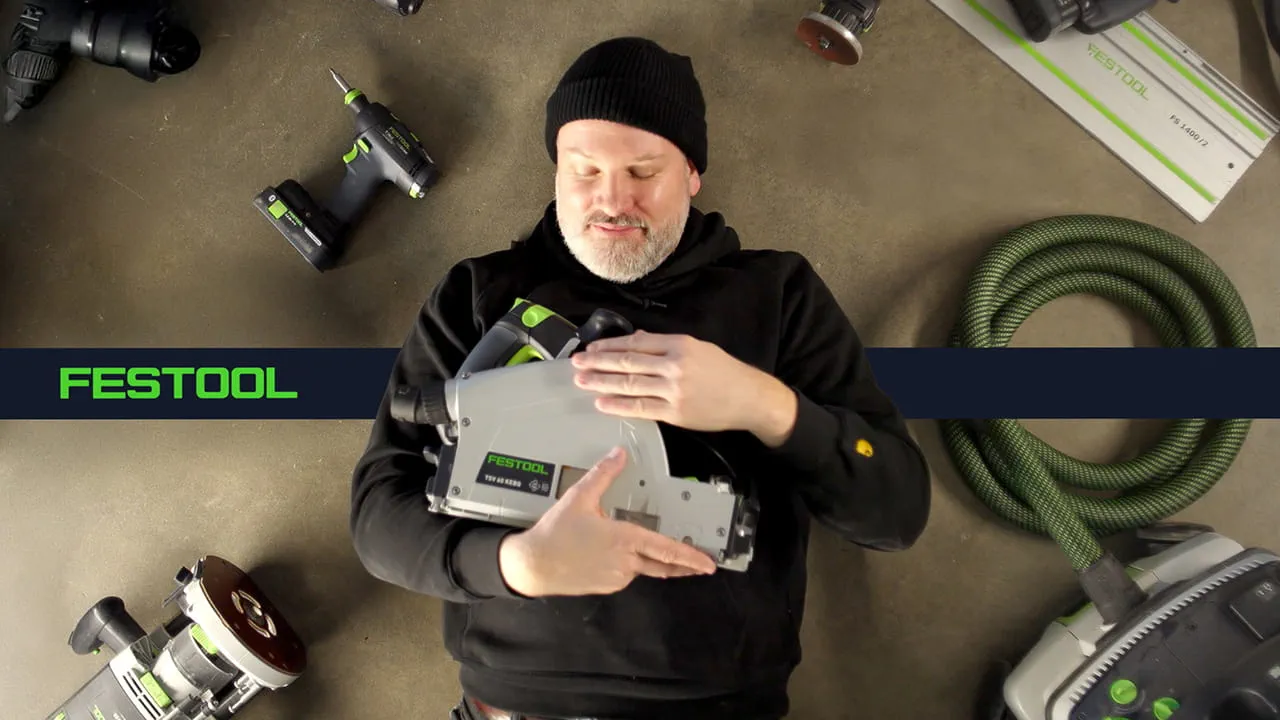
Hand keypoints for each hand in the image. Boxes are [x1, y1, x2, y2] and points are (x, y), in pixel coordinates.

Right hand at [498, 446, 716, 596]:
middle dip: (684, 566)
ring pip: (642, 569)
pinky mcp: (605, 586)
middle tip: (702, 566)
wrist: (533, 566)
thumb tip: (619, 454)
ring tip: (661, 554)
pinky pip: (625, 575)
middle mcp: (625, 563)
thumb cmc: (556, 533)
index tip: (708, 563)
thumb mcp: (579, 497)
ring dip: (653, 562)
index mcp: (625, 540)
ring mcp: (616, 578)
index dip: (690, 557)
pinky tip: (622, 557)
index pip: (667, 550)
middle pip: (662, 566)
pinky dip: (630, 566)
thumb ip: (602, 474)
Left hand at [571, 330, 798, 446]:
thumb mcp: (696, 347)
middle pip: (628, 362)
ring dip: (602, 382)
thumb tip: (634, 340)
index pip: (636, 344)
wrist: (748, 397)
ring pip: (630, 385)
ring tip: (582, 381)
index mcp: (679, 344)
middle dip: (598, 363)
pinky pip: (641, 408)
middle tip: (577, 363)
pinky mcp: (675, 413)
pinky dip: (618, 405)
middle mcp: (674, 365)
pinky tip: (601, 403)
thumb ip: (663, 344)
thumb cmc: (723, 371)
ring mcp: (674, 390)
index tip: (591, 349)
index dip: (609, 346)